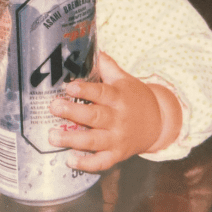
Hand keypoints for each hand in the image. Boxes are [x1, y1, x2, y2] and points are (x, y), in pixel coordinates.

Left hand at [47, 52, 181, 171]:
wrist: (159, 122)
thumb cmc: (135, 98)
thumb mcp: (124, 79)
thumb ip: (107, 66)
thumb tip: (92, 47)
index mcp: (119, 98)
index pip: (102, 93)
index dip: (85, 89)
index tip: (69, 86)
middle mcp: (118, 119)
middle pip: (95, 117)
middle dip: (73, 112)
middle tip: (53, 107)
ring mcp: (118, 139)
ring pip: (94, 141)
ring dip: (72, 140)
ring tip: (52, 136)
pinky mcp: (118, 155)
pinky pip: (102, 162)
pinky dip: (86, 163)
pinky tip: (70, 160)